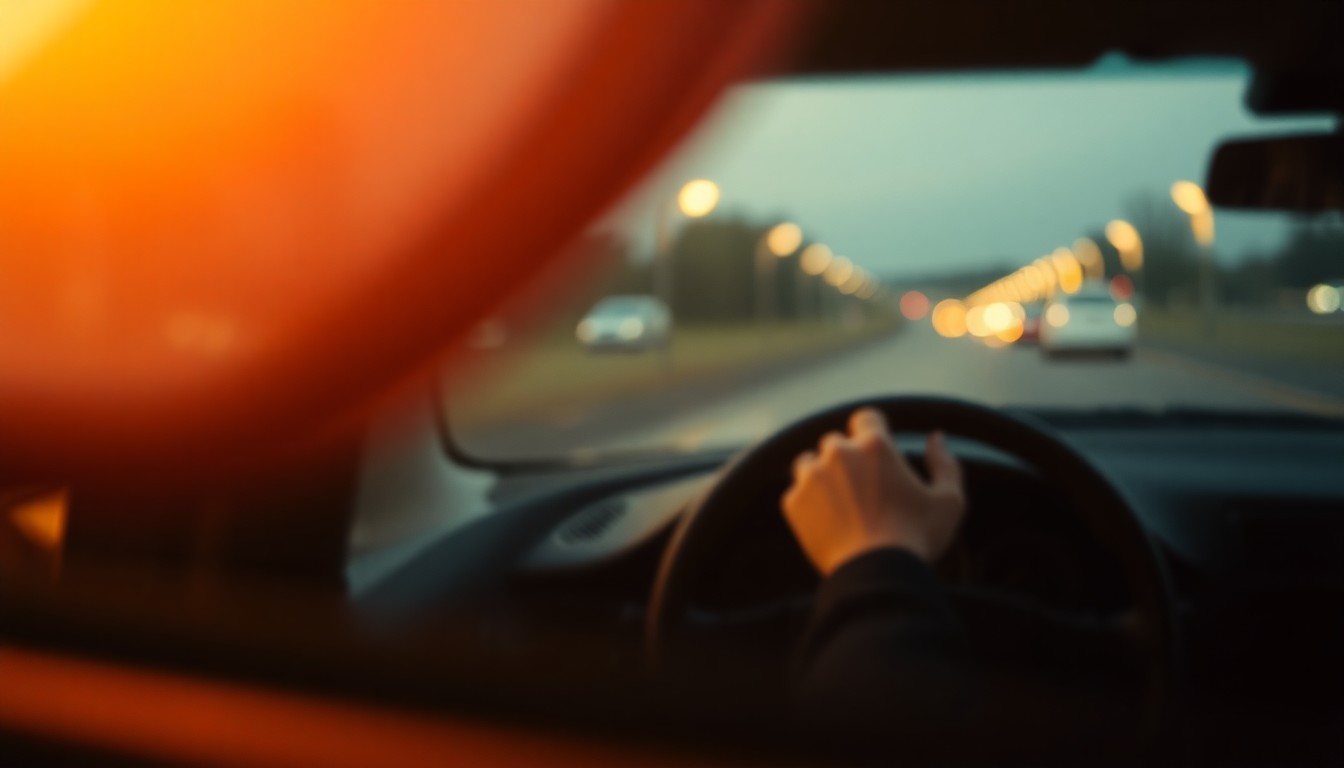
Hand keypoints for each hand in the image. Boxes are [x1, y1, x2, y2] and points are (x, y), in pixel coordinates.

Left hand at [781, 408, 965, 574]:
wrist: (875, 575)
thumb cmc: (916, 538)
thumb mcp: (949, 502)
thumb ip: (945, 464)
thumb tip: (936, 438)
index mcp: (875, 445)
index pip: (866, 418)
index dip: (871, 432)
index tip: (875, 454)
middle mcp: (838, 452)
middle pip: (835, 442)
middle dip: (846, 459)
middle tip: (862, 490)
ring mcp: (811, 477)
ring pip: (809, 464)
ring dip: (822, 477)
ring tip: (841, 506)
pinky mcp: (793, 502)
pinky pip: (796, 493)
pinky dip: (808, 504)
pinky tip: (828, 524)